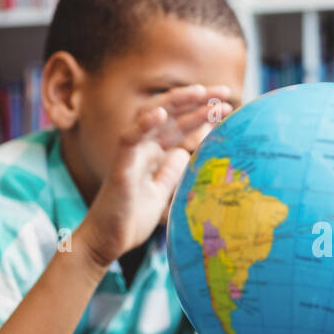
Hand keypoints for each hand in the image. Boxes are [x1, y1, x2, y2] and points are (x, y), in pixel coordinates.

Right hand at [76, 84, 233, 269]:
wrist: (106, 242)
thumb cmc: (131, 219)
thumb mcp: (161, 193)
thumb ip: (171, 172)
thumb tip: (185, 153)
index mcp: (153, 153)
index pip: (180, 125)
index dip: (202, 113)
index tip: (228, 106)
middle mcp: (142, 147)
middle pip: (170, 115)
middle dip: (196, 101)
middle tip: (224, 91)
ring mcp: (130, 154)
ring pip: (151, 118)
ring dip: (175, 102)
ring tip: (199, 92)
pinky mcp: (119, 167)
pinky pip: (129, 140)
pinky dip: (143, 125)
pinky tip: (162, 113)